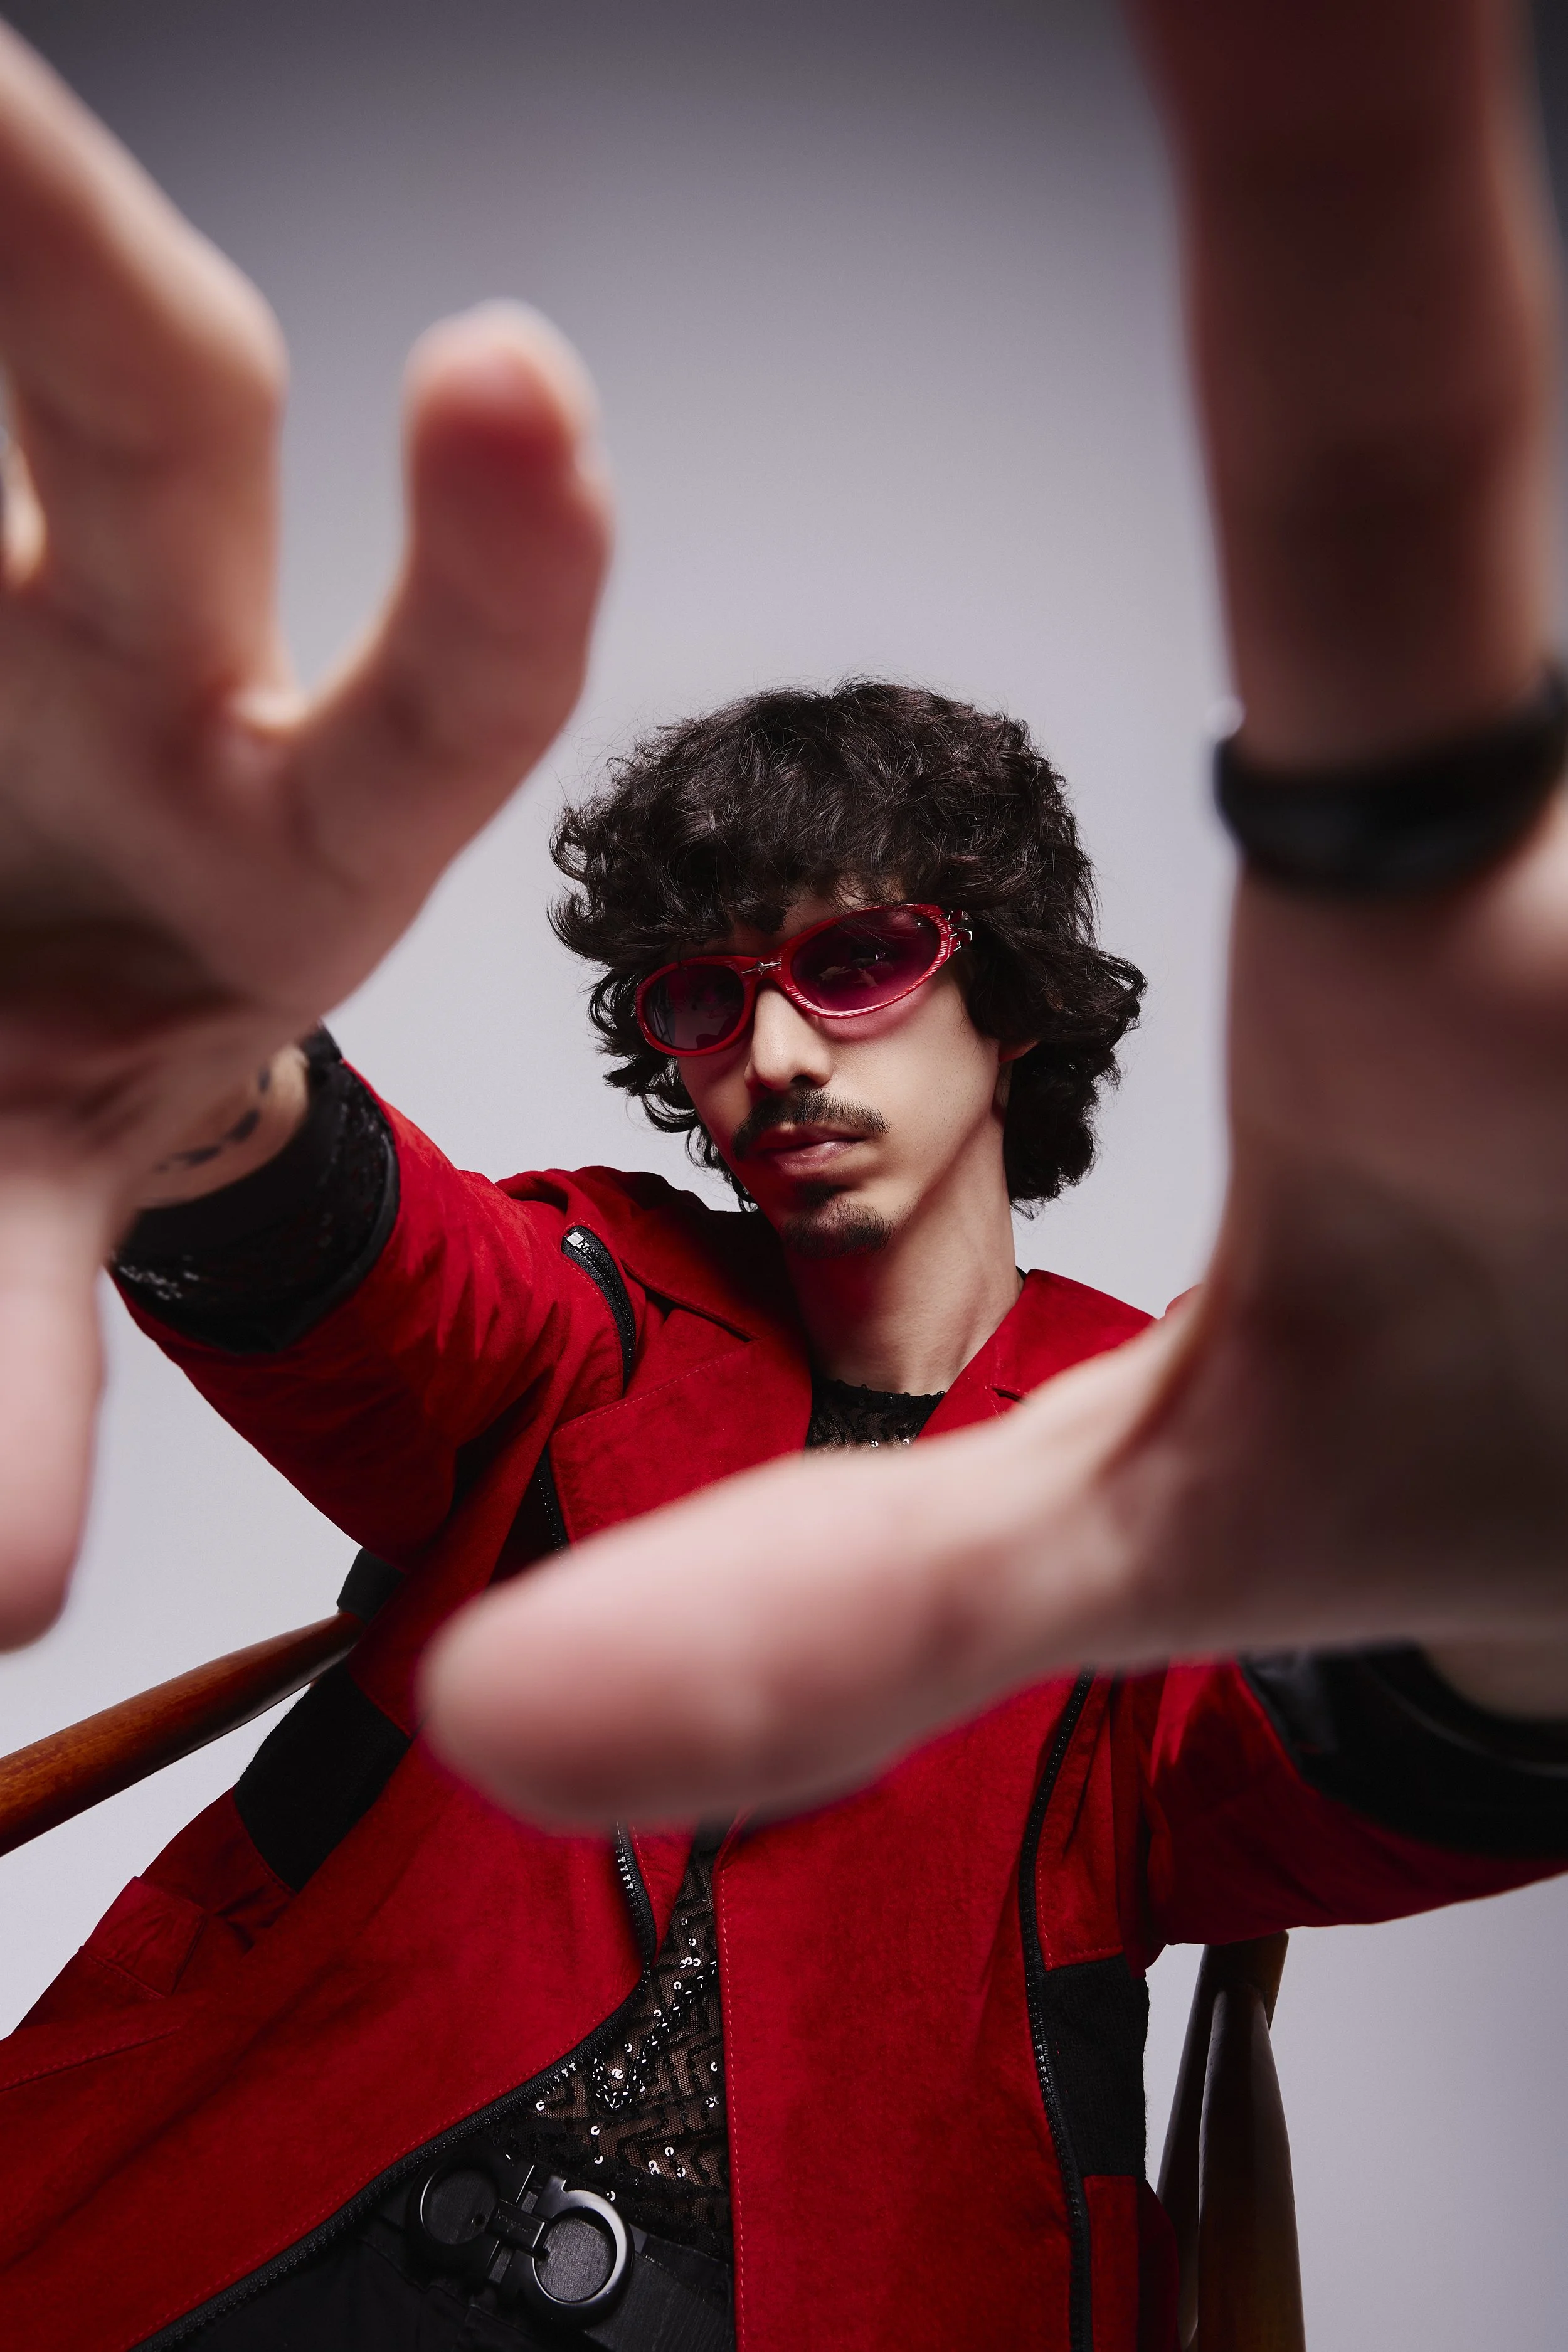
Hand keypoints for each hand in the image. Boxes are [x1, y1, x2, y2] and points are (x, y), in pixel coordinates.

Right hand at [0, 26, 609, 1641]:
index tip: (513, 376)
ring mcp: (7, 570)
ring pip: (3, 361)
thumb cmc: (56, 1050)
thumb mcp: (27, 1199)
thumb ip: (10, 1357)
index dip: (494, 565)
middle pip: (162, 420)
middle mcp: (155, 650)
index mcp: (286, 827)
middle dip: (60, 251)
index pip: (438, 694)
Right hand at [421, 0, 1567, 1823]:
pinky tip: (1512, 851)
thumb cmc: (1530, 1459)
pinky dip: (1539, 661)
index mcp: (1463, 957)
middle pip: (1479, 363)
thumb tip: (499, 1704)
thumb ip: (872, 1591)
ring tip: (1437, 732)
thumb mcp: (1206, 1527)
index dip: (1315, 117)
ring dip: (1477, 519)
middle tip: (1297, 87)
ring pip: (1556, 520)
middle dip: (1367, 163)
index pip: (1362, 450)